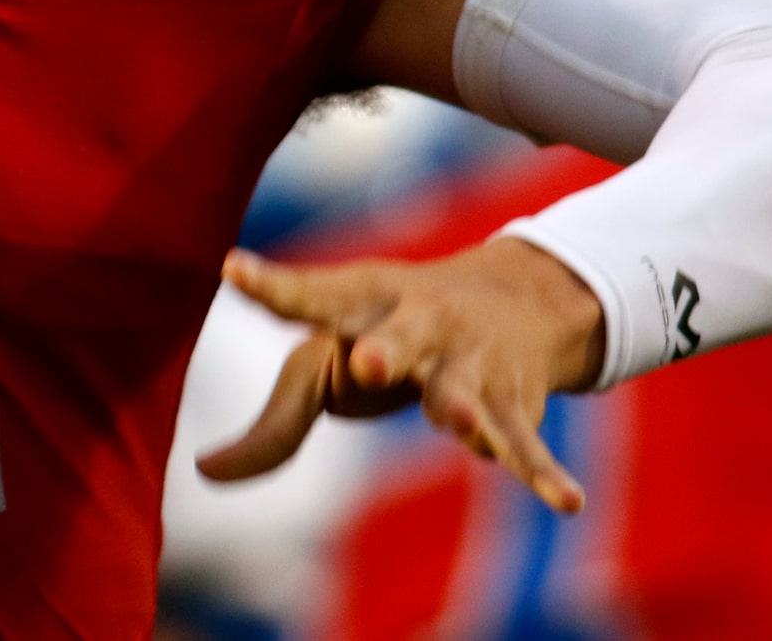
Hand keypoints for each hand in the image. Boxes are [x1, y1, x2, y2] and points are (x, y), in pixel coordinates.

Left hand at [197, 238, 604, 513]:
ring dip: (461, 406)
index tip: (233, 269)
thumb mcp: (333, 362)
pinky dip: (543, 474)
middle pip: (398, 337)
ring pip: (463, 388)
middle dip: (384, 350)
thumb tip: (205, 470)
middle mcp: (418, 325)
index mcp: (363, 304)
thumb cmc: (392, 333)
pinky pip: (524, 444)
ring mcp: (468, 362)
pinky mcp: (510, 402)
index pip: (309, 296)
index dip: (272, 286)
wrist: (517, 295)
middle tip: (367, 360)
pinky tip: (566, 502)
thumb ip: (276, 421)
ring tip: (461, 427)